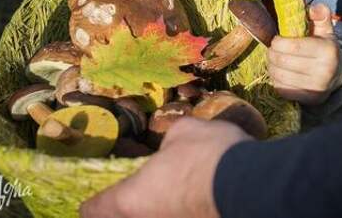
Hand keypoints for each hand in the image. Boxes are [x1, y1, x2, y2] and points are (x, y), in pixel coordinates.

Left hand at [79, 117, 251, 217]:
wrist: (250, 182)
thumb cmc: (206, 153)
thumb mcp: (182, 132)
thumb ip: (167, 144)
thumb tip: (170, 149)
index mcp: (130, 200)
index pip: (93, 211)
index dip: (92, 203)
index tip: (95, 198)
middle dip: (123, 211)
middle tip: (133, 197)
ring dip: (154, 211)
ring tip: (164, 198)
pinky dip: (176, 212)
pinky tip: (186, 202)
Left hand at [267, 3, 341, 105]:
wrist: (337, 75)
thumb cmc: (324, 47)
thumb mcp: (325, 30)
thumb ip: (320, 15)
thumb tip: (315, 8)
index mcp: (327, 51)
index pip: (293, 47)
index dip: (278, 42)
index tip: (277, 39)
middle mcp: (324, 71)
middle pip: (282, 61)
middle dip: (272, 53)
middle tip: (273, 49)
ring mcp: (317, 88)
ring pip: (279, 75)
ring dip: (271, 66)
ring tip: (275, 60)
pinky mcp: (308, 99)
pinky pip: (281, 88)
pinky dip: (276, 79)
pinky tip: (280, 72)